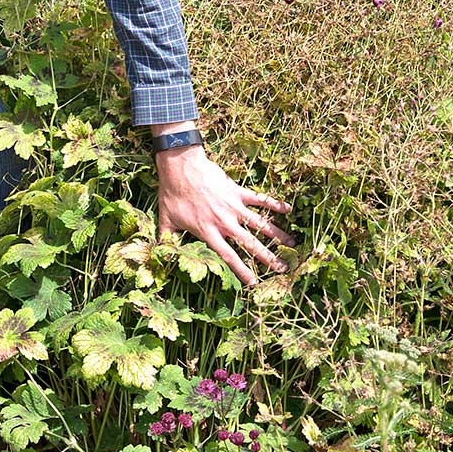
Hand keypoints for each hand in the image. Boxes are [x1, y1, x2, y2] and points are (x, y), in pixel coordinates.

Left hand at [155, 143, 294, 286]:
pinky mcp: (238, 192)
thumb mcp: (166, 220)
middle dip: (268, 258)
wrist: (181, 167)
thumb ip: (166, 239)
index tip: (255, 283)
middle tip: (284, 268)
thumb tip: (159, 254)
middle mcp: (225, 222)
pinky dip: (274, 204)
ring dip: (278, 234)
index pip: (228, 256)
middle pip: (251, 244)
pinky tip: (288, 209)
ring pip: (260, 224)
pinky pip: (259, 199)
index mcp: (209, 232)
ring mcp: (234, 207)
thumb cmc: (172, 194)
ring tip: (293, 244)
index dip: (242, 271)